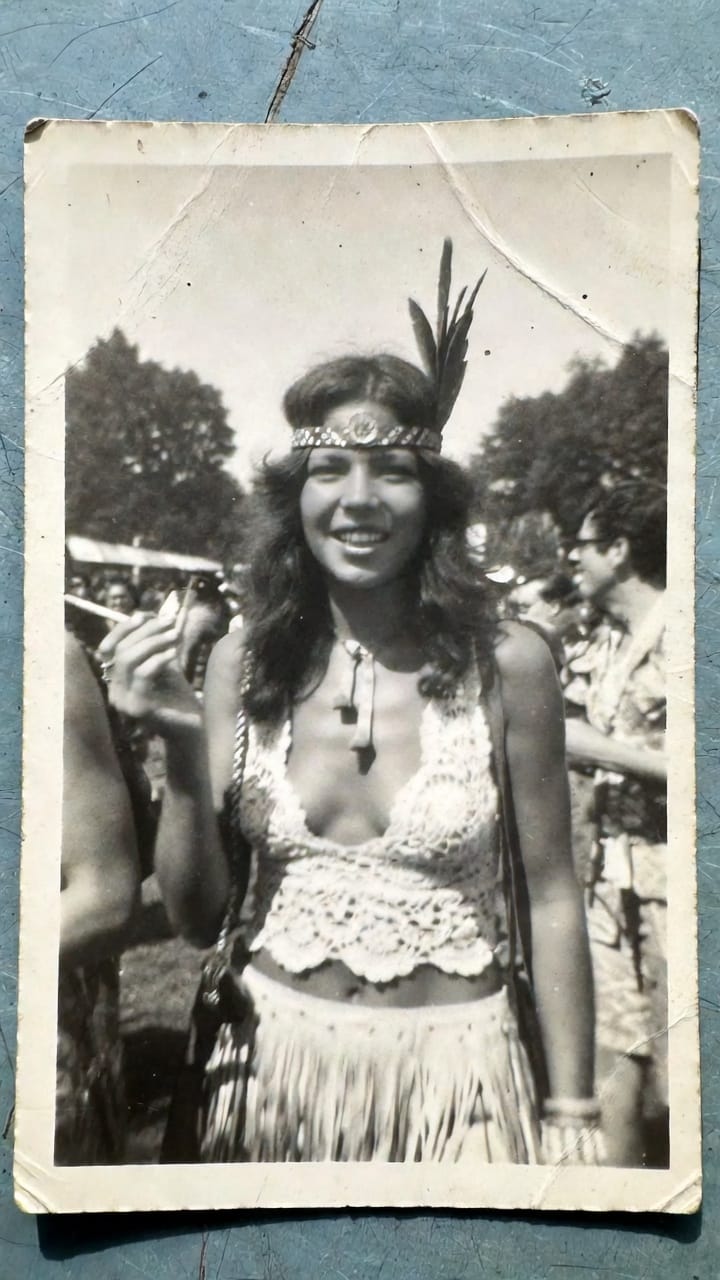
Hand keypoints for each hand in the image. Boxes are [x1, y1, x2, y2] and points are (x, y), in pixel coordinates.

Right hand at [97, 615, 200, 735]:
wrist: (192, 728)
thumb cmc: (178, 696)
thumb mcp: (168, 662)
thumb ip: (164, 640)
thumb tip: (174, 610)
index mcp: (116, 678)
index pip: (108, 647)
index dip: (125, 628)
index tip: (147, 615)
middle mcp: (114, 690)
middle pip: (120, 650)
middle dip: (145, 631)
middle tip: (170, 622)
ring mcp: (123, 701)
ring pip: (127, 660)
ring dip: (153, 642)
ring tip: (176, 636)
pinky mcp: (138, 708)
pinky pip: (142, 674)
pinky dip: (158, 659)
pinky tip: (174, 654)